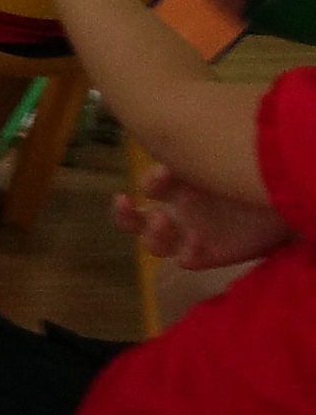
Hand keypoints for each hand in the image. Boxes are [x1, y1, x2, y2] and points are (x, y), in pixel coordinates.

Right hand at [118, 159, 288, 272]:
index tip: (163, 175)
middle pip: (137, 220)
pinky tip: (198, 240)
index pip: (150, 188)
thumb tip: (160, 163)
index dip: (149, 182)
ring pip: (156, 244)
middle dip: (124, 215)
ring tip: (162, 221)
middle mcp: (183, 210)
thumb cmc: (253, 170)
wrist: (291, 193)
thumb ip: (188, 158)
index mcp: (183, 185)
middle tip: (124, 202)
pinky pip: (188, 259)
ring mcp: (196, 234)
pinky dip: (186, 252)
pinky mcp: (213, 254)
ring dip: (152, 234)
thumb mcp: (216, 156)